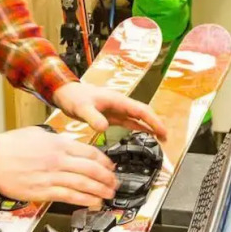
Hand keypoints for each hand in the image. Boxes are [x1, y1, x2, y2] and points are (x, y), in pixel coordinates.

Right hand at [0, 127, 117, 206]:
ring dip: (100, 190)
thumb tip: (67, 145)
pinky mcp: (43, 191)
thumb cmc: (11, 145)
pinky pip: (69, 196)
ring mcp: (52, 176)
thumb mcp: (38, 134)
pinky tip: (93, 202)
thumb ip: (55, 140)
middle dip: (107, 178)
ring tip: (108, 194)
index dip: (104, 162)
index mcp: (58, 144)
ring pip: (84, 184)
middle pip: (91, 169)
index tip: (110, 167)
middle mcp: (58, 160)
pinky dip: (84, 200)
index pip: (90, 152)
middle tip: (114, 183)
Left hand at [53, 82, 169, 141]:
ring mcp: (116, 110)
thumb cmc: (73, 97)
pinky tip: (143, 135)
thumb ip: (93, 117)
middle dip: (156, 124)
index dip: (154, 121)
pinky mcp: (111, 115)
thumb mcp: (82, 108)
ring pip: (138, 118)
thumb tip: (104, 128)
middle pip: (143, 114)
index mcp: (118, 100)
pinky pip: (128, 122)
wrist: (64, 93)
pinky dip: (138, 128)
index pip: (142, 111)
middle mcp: (120, 104)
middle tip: (166, 138)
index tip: (163, 131)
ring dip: (149, 127)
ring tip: (160, 138)